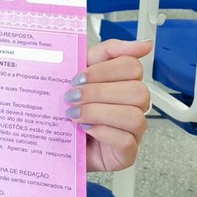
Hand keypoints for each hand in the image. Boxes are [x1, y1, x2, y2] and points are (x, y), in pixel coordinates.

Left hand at [67, 39, 152, 171]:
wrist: (52, 137)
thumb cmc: (68, 104)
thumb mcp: (78, 71)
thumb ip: (105, 53)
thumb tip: (144, 44)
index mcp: (122, 82)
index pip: (132, 66)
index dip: (104, 70)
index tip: (79, 75)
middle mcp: (133, 105)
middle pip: (137, 91)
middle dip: (98, 91)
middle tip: (72, 96)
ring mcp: (132, 130)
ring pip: (134, 115)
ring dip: (98, 111)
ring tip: (73, 113)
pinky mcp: (126, 152)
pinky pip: (126, 140)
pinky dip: (102, 131)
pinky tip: (84, 128)